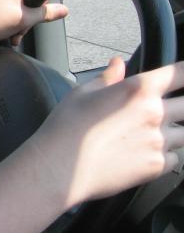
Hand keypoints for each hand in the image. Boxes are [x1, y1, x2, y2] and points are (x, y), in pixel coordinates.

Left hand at [0, 0, 67, 45]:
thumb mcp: (26, 18)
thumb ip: (47, 13)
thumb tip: (64, 10)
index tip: (41, 11)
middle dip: (31, 14)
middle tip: (24, 26)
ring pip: (22, 2)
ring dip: (22, 20)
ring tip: (15, 33)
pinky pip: (12, 5)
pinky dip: (13, 19)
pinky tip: (9, 33)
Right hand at [26, 57, 183, 208]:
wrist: (61, 167)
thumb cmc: (66, 129)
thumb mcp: (82, 93)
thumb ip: (108, 77)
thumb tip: (118, 64)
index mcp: (139, 90)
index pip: (181, 74)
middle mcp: (155, 113)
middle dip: (182, 105)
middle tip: (169, 109)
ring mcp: (159, 141)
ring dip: (176, 131)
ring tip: (151, 135)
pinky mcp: (157, 166)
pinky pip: (176, 158)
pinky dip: (167, 155)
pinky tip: (145, 154)